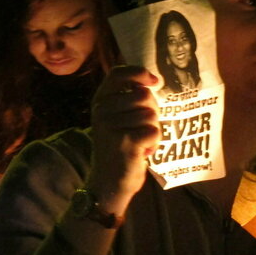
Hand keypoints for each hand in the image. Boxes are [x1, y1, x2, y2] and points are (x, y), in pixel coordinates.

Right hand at [87, 66, 159, 209]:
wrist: (109, 181)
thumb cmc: (122, 145)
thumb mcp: (121, 117)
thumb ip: (132, 99)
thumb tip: (153, 82)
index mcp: (100, 100)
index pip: (119, 73)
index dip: (140, 73)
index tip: (154, 82)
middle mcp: (102, 110)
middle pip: (144, 96)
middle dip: (152, 112)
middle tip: (141, 129)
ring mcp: (111, 126)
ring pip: (151, 115)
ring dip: (153, 130)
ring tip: (139, 142)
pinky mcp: (125, 141)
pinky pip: (154, 132)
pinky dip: (154, 143)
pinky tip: (142, 152)